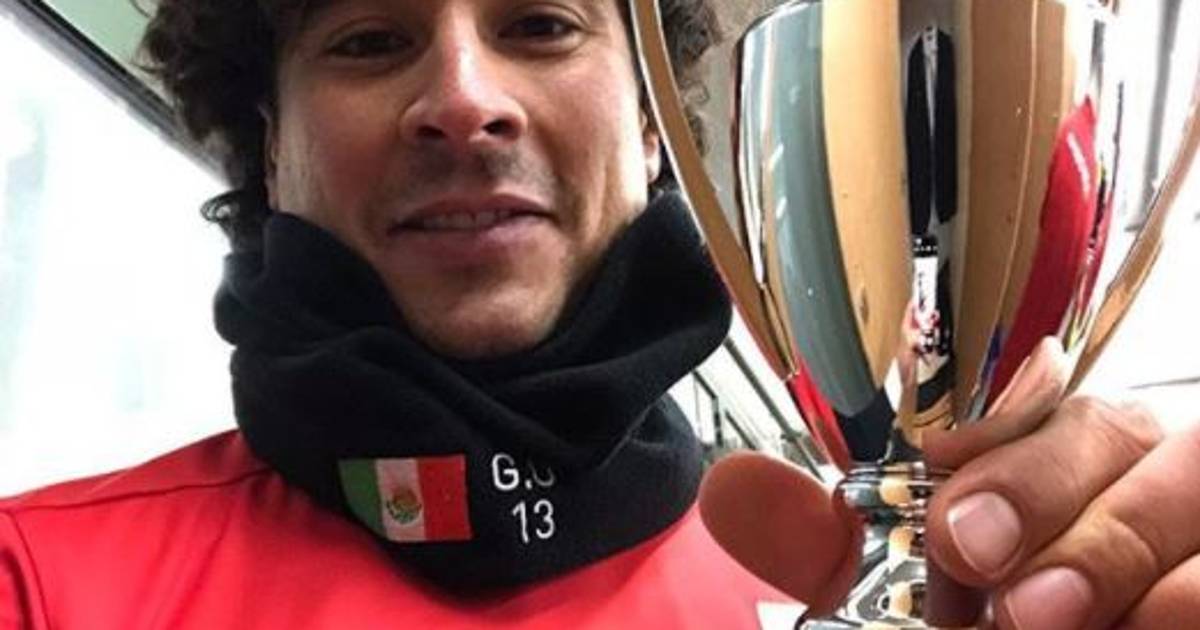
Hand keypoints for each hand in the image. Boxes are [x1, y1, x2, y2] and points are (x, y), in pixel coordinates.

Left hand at [700, 339, 1199, 628]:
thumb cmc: (991, 615)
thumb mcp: (898, 595)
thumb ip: (828, 547)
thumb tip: (730, 488)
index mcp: (1062, 453)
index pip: (1044, 395)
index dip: (995, 425)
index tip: (935, 467)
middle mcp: (1146, 474)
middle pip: (1121, 428)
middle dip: (1041, 486)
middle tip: (971, 553)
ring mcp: (1198, 532)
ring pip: (1195, 485)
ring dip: (1113, 547)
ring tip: (1036, 614)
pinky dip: (1182, 596)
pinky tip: (1134, 626)